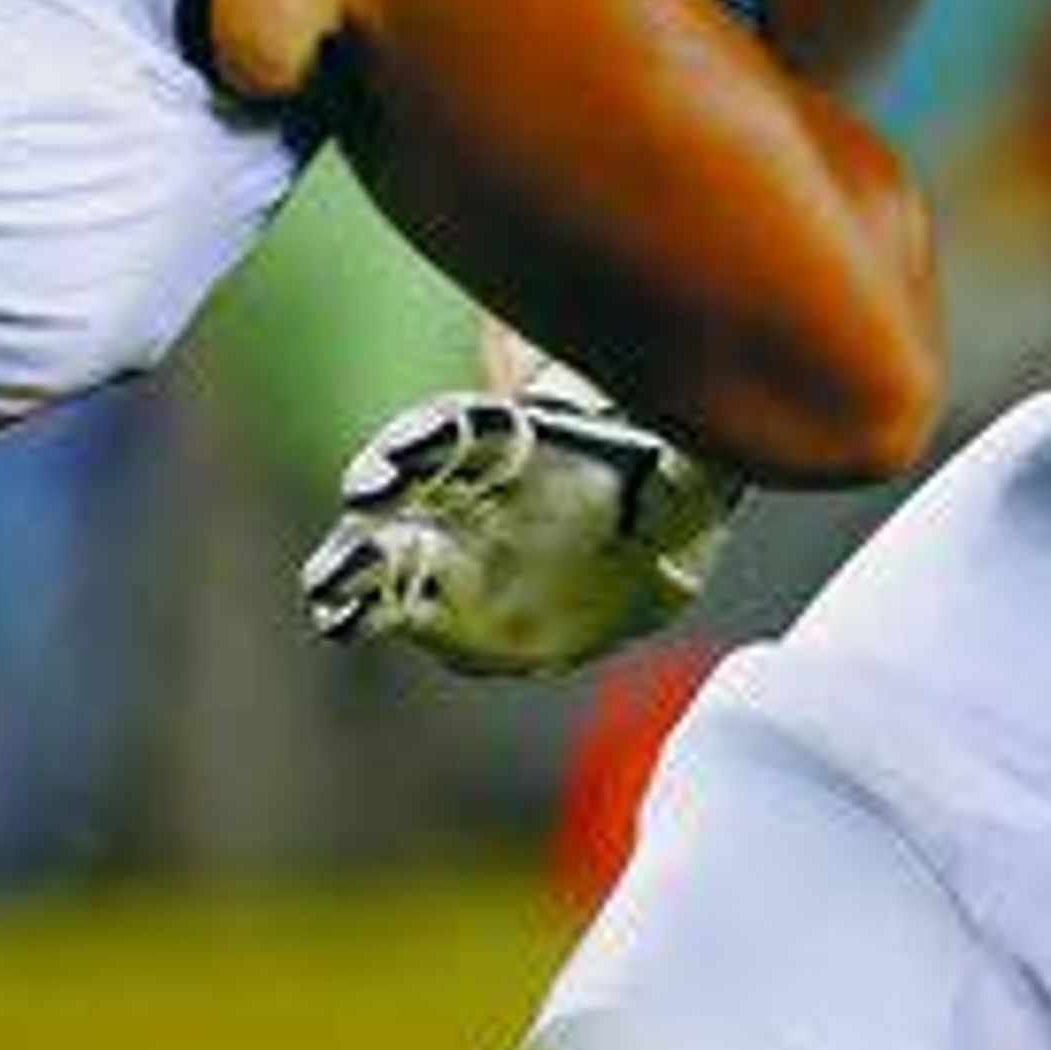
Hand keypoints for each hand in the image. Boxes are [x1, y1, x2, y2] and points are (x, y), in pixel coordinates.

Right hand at [300, 371, 740, 676]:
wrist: (639, 545)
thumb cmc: (658, 489)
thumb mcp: (687, 474)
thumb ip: (689, 466)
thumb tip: (720, 441)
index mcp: (522, 446)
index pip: (468, 427)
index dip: (440, 430)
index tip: (421, 442)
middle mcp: (470, 489)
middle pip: (412, 472)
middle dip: (387, 473)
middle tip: (367, 489)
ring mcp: (450, 546)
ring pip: (387, 542)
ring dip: (353, 560)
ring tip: (330, 590)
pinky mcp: (442, 604)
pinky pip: (390, 605)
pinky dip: (359, 610)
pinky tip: (339, 622)